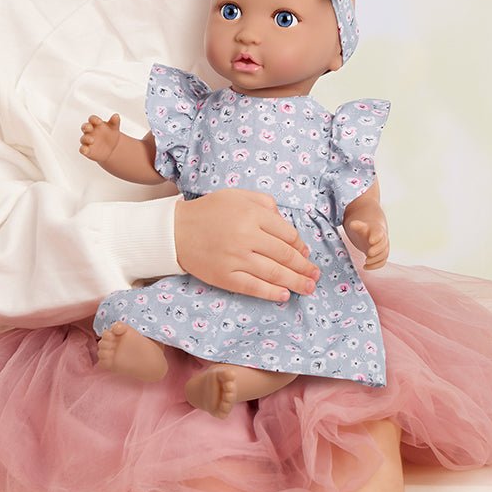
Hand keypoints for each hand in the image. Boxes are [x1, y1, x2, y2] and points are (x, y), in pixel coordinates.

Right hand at [79, 114, 121, 163]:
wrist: (112, 148)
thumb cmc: (110, 135)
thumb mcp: (114, 128)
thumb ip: (115, 122)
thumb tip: (116, 115)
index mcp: (96, 124)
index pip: (92, 119)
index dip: (94, 119)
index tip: (99, 122)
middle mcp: (90, 131)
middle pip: (84, 127)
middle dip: (86, 127)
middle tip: (90, 128)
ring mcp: (87, 141)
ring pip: (83, 138)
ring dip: (86, 139)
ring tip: (92, 140)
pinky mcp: (87, 150)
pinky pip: (82, 149)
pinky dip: (83, 149)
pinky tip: (86, 150)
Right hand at [174, 189, 319, 301]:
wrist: (176, 231)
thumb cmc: (209, 212)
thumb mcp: (238, 196)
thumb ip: (265, 204)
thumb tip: (288, 227)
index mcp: (252, 214)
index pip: (287, 234)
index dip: (300, 247)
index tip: (306, 254)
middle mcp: (247, 236)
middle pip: (285, 255)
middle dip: (304, 267)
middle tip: (315, 275)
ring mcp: (236, 258)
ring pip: (274, 273)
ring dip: (295, 282)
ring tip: (308, 288)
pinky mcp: (225, 276)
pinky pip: (254, 287)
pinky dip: (271, 292)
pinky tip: (284, 295)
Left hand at [344, 217, 389, 269]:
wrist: (371, 234)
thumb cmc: (365, 230)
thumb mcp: (360, 226)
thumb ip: (356, 225)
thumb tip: (352, 224)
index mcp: (377, 231)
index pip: (379, 233)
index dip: (376, 237)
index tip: (371, 241)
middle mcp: (383, 240)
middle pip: (383, 245)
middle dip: (377, 250)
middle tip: (368, 253)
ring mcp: (383, 249)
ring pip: (384, 255)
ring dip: (375, 260)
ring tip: (366, 261)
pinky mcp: (382, 256)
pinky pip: (382, 262)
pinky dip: (375, 266)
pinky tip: (365, 267)